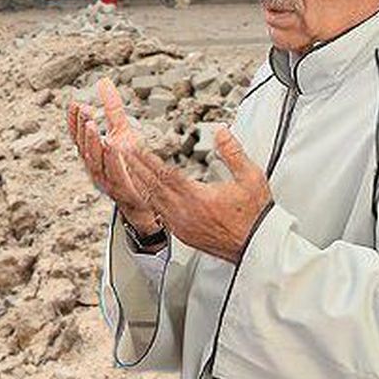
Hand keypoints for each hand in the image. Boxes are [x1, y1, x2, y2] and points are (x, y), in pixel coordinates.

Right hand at [68, 78, 159, 232]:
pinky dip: (111, 159)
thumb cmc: (129, 164)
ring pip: (94, 160)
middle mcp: (93, 166)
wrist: (143, 199)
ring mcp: (105, 179)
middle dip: (82, 127)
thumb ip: (112, 108)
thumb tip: (103, 81)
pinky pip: (113, 173)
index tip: (75, 104)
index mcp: (91, 153)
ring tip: (92, 125)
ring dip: (92, 142)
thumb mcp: (122, 130)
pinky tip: (112, 145)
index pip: (78, 135)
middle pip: (83, 146)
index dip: (74, 121)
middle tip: (84, 109)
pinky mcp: (121, 188)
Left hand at [124, 127, 271, 262]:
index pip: (164, 174)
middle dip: (135, 168)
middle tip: (120, 154)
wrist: (258, 246)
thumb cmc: (255, 215)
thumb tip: (221, 131)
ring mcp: (181, 226)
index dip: (147, 159)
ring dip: (138, 184)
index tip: (134, 148)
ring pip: (152, 202)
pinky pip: (159, 215)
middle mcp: (184, 213)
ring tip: (126, 170)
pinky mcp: (182, 235)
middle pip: (151, 186)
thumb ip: (233, 152)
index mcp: (198, 198)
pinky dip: (149, 201)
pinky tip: (144, 194)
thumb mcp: (251, 177)